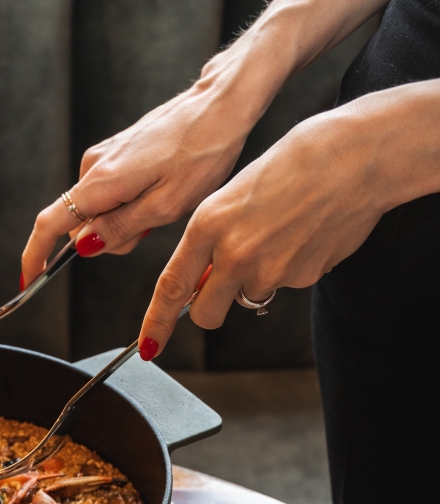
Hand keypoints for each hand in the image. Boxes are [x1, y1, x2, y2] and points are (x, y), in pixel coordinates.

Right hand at [20, 78, 255, 286]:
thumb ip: (121, 228)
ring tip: (164, 202)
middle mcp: (93, 166)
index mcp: (101, 181)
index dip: (36, 255)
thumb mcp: (165, 206)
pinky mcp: (117, 153)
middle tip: (153, 225)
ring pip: (99, 212)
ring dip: (126, 221)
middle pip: (81, 225)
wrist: (219, 106)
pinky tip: (161, 189)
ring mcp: (104, 157)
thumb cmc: (201, 153)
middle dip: (110, 239)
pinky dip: (132, 204)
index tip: (30, 279)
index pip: (50, 224)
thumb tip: (83, 246)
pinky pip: (111, 195)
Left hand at [138, 99, 398, 354]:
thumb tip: (201, 281)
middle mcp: (234, 253)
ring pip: (250, 297)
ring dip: (258, 278)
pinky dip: (292, 267)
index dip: (157, 323)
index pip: (172, 287)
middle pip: (206, 314)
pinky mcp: (302, 279)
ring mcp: (270, 271)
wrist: (356, 157)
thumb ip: (212, 240)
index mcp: (208, 225)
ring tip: (281, 232)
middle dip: (210, 309)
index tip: (148, 346)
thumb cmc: (294, 163)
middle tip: (225, 283)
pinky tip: (305, 232)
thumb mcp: (234, 194)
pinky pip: (286, 285)